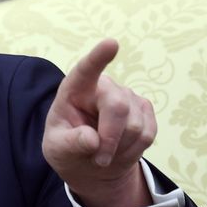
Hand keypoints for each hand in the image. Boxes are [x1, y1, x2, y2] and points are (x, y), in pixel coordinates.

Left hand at [43, 38, 156, 206]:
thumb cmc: (68, 149)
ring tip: (105, 153)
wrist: (92, 163)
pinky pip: (148, 134)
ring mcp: (127, 96)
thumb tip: (92, 140)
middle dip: (111, 139)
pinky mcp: (144, 109)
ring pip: (135, 126)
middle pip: (117, 107)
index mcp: (75, 90)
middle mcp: (103, 87)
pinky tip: (121, 150)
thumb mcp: (58, 150)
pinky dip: (134, 150)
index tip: (111, 44)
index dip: (98, 57)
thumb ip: (70, 144)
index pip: (86, 71)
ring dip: (120, 148)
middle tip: (99, 160)